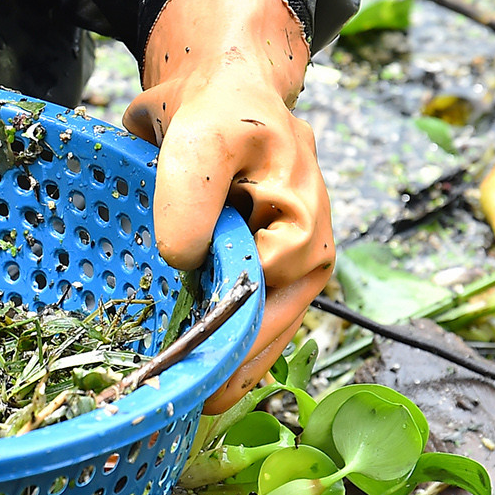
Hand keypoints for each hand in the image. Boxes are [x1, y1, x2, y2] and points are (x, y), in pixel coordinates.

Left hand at [122, 0, 333, 412]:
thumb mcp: (199, 136)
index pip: (263, 284)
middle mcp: (309, 242)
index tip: (188, 362)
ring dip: (240, 364)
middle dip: (237, 362)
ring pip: (274, 325)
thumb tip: (185, 259)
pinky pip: (266, 318)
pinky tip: (216, 383)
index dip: (225, 326)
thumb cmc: (217, 112)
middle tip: (197, 402)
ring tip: (205, 402)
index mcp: (299, 212)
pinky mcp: (279, 268)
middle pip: (276, 317)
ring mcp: (298, 258)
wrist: (228, 91)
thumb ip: (189, 191)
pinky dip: (242, 351)